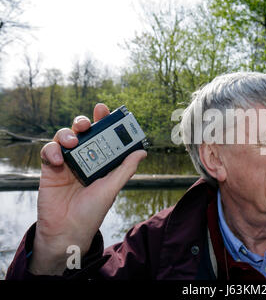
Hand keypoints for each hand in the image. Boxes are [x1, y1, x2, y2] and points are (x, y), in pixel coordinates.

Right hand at [29, 103, 146, 274]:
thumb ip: (125, 168)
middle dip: (85, 122)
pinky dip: (52, 150)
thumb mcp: (112, 188)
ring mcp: (67, 162)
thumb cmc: (92, 211)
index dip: (104, 121)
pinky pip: (49, 150)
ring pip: (65, 136)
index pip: (103, 136)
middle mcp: (84, 158)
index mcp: (101, 161)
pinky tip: (58, 161)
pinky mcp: (50, 168)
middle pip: (83, 132)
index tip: (106, 110)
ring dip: (68, 134)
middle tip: (88, 122)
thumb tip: (142, 151)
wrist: (67, 230)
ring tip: (73, 142)